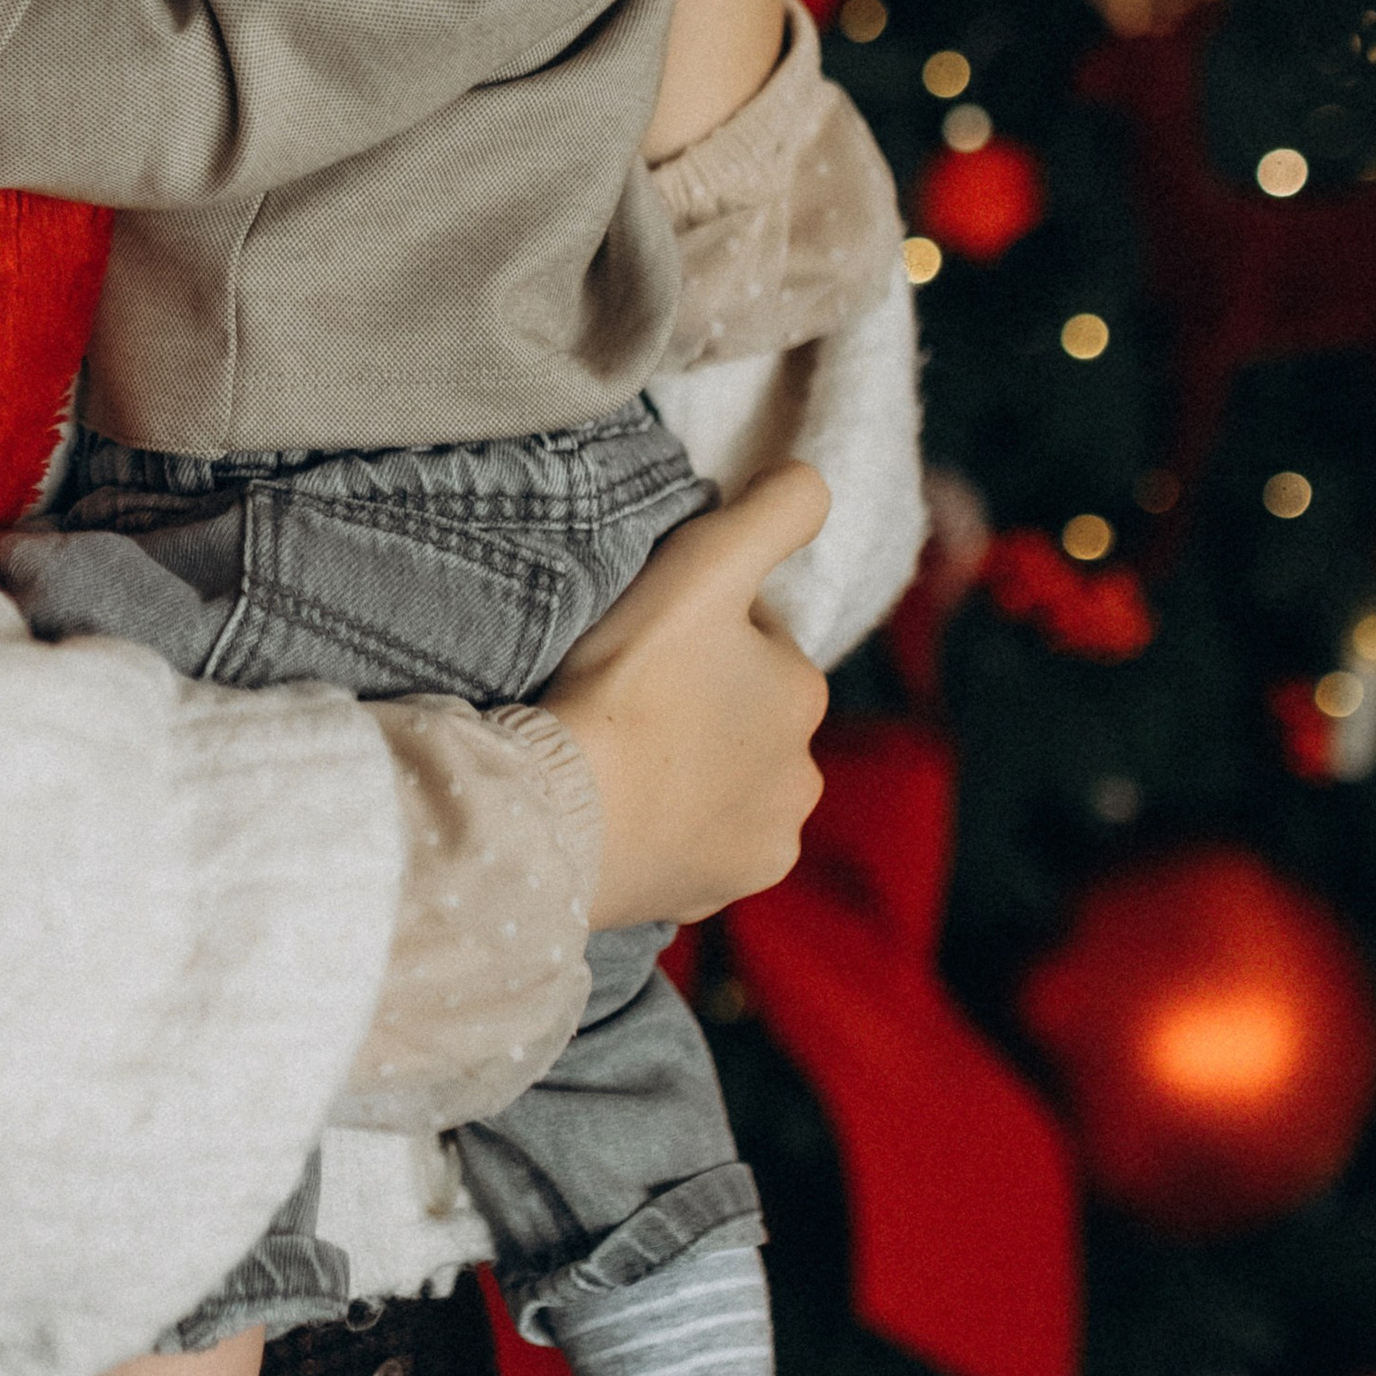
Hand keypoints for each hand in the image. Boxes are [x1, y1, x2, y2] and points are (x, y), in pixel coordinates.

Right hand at [537, 462, 831, 927]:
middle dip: (702, 705)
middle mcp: (804, 776)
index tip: (644, 638)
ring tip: (618, 756)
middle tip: (624, 697)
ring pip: (725, 784)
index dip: (698, 629)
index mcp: (803, 691)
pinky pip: (699, 846)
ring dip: (688, 769)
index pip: (753, 638)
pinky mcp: (717, 894)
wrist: (561, 813)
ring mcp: (763, 843)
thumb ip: (774, 510)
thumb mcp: (703, 566)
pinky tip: (626, 811)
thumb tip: (814, 481)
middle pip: (743, 716)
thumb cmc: (628, 683)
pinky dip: (671, 830)